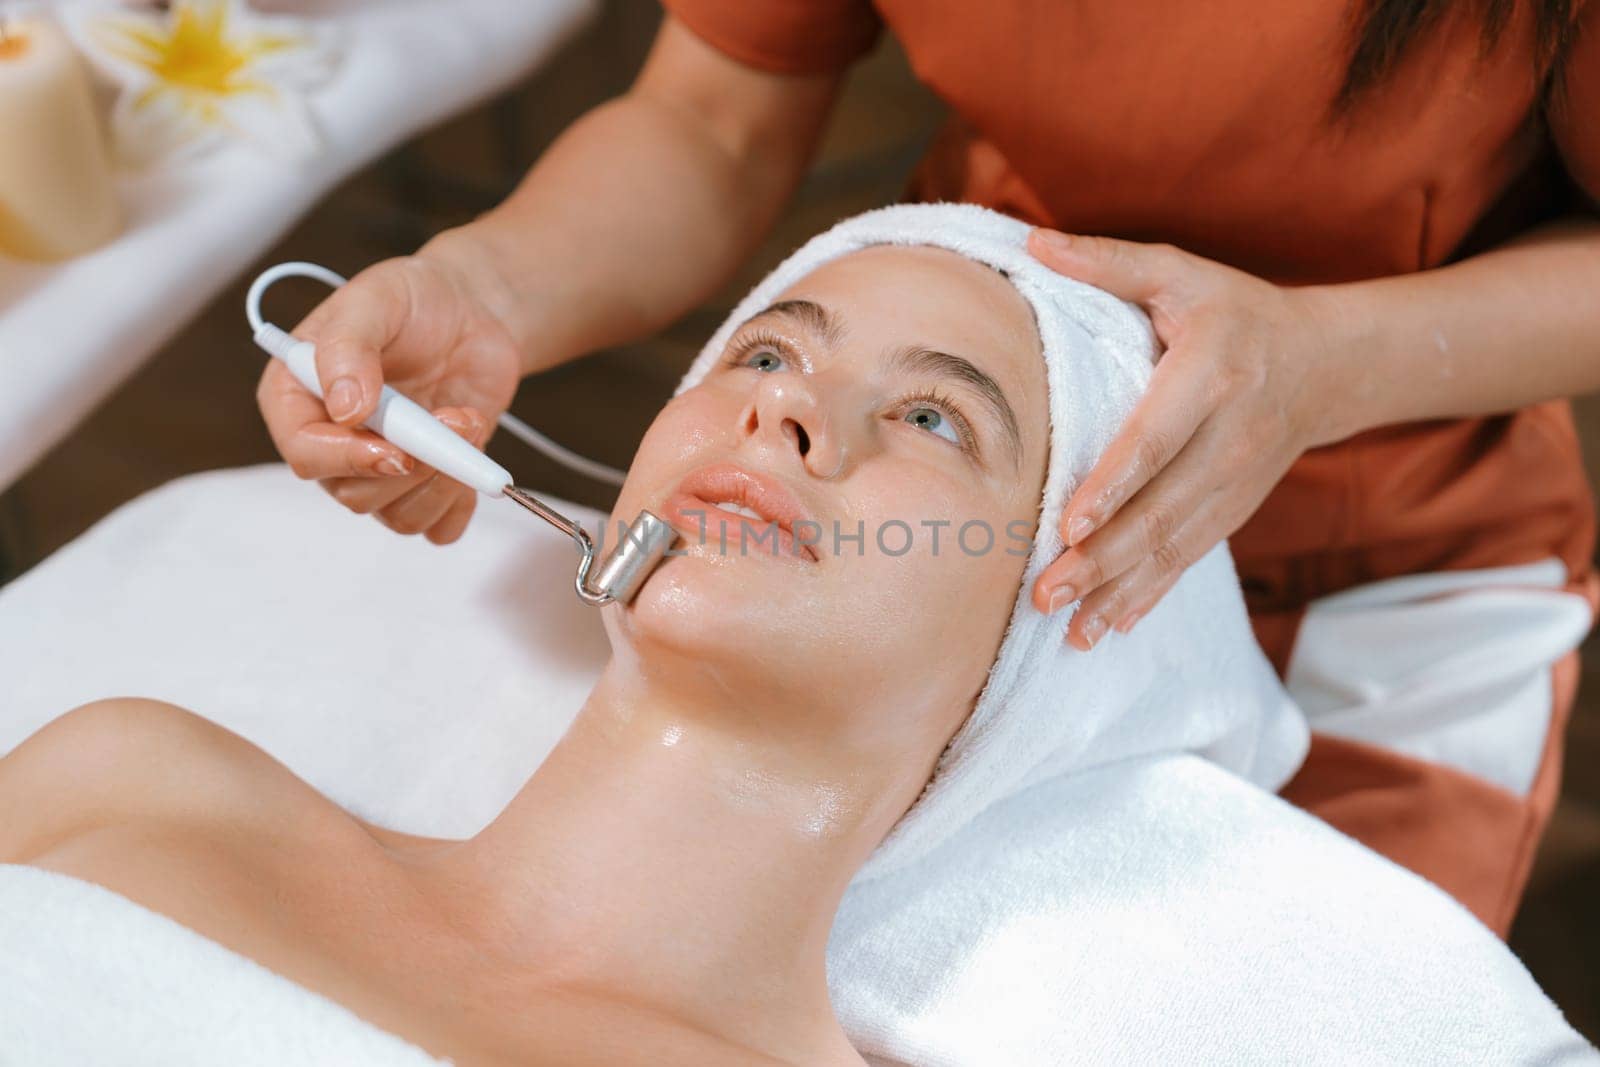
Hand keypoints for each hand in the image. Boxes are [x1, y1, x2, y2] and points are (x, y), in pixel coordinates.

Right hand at [255, 245, 522, 544]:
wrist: (469, 312)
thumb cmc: (412, 300)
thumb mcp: (375, 299)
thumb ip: (349, 346)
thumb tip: (344, 408)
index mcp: (299, 400)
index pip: (305, 453)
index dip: (347, 458)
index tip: (395, 447)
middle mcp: (334, 443)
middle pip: (356, 495)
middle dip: (411, 466)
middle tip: (451, 419)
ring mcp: (380, 469)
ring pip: (400, 516)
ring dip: (445, 479)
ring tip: (467, 420)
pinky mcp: (426, 485)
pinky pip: (438, 527)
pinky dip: (461, 502)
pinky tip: (472, 458)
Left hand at [1024, 228, 1343, 648]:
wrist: (1324, 363)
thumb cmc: (1232, 311)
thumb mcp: (1180, 272)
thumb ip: (1108, 261)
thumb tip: (1033, 242)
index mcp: (1212, 374)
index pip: (1157, 438)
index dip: (1114, 483)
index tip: (1069, 523)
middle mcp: (1231, 438)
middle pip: (1162, 508)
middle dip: (1102, 557)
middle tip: (1044, 591)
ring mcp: (1237, 484)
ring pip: (1174, 546)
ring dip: (1120, 589)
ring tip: (1068, 626)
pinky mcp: (1234, 511)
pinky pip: (1189, 560)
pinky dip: (1149, 596)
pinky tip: (1109, 628)